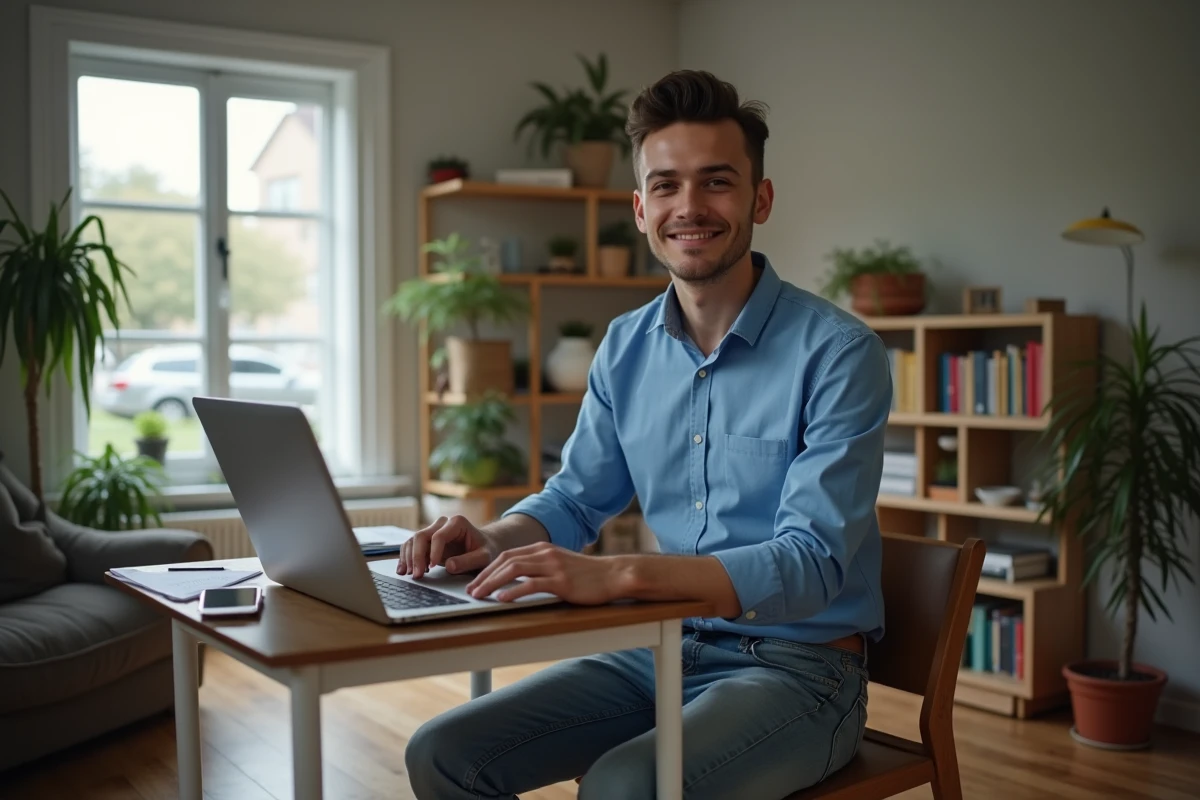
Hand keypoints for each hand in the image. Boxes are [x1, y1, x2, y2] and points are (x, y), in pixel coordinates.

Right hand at [398, 515, 497, 578]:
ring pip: (413, 541)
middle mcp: (442, 523)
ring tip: (409, 574)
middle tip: (417, 575)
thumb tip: (449, 566)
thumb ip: (469, 561)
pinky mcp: (427, 541)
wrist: (484, 547)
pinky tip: (403, 570)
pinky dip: (406, 557)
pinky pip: (411, 546)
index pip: (439, 536)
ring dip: (408, 558)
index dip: (433, 552)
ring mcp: (433, 531)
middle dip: (417, 556)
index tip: (433, 567)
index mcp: (457, 523)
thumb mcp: (484, 557)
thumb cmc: (485, 550)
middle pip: (422, 536)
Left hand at [465, 542, 626, 603]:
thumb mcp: (560, 564)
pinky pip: (532, 585)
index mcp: (542, 549)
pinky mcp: (561, 581)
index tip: (474, 582)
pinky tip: (502, 599)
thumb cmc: (588, 575)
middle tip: (470, 590)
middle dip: (484, 576)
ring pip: (514, 570)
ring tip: (479, 595)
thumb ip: (540, 568)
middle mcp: (545, 553)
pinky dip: (514, 591)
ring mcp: (553, 566)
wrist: (613, 575)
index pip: (506, 556)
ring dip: (492, 583)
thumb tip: (518, 580)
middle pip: (505, 561)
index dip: (487, 568)